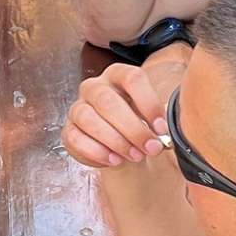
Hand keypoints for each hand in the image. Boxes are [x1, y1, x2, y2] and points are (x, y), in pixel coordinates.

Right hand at [62, 60, 178, 168]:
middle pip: (108, 101)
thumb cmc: (140, 125)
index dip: (148, 102)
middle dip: (133, 128)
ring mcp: (78, 108)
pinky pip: (76, 139)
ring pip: (89, 119)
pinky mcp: (69, 130)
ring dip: (116, 141)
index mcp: (118, 75)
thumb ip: (160, 119)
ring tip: (135, 156)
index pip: (132, 78)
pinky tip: (114, 160)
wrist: (124, 147)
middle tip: (151, 148)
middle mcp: (95, 87)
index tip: (162, 128)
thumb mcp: (153, 117)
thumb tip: (167, 132)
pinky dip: (97, 152)